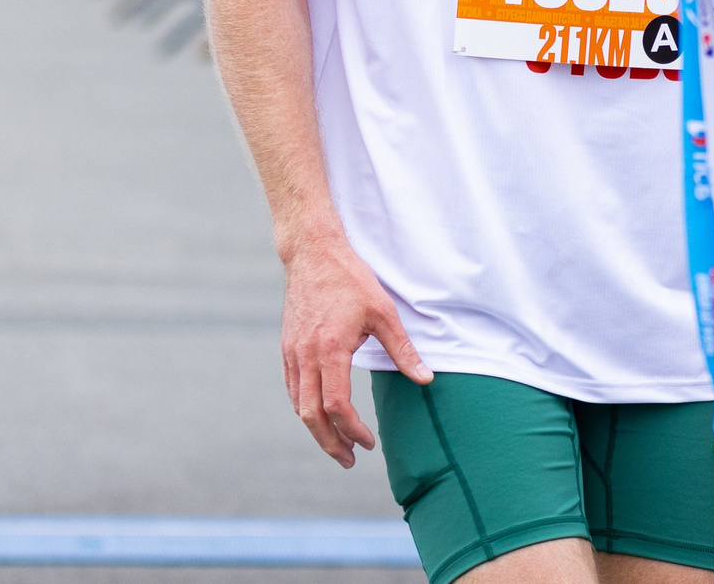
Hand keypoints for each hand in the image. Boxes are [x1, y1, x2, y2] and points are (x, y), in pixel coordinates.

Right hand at [280, 231, 429, 466]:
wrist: (312, 253)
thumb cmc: (350, 279)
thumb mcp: (383, 312)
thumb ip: (403, 349)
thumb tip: (426, 379)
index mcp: (330, 350)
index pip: (336, 405)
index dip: (352, 430)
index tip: (368, 442)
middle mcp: (305, 356)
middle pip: (310, 416)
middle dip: (330, 443)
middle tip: (349, 460)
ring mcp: (292, 352)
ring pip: (298, 405)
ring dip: (317, 429)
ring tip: (338, 444)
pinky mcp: (287, 347)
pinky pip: (293, 388)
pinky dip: (305, 408)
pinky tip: (320, 414)